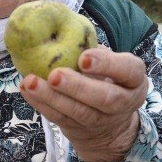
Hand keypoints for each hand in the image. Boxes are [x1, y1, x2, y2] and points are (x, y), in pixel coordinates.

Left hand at [19, 46, 147, 161]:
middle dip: (78, 87)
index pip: (129, 71)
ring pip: (79, 112)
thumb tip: (64, 31)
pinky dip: (41, 104)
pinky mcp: (79, 130)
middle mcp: (123, 103)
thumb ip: (94, 52)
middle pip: (105, 98)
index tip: (84, 58)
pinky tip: (27, 90)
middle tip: (55, 75)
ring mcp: (101, 121)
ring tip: (32, 82)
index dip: (107, 65)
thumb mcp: (110, 63)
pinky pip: (59, 118)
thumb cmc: (105, 78)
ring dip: (52, 98)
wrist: (108, 125)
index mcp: (134, 80)